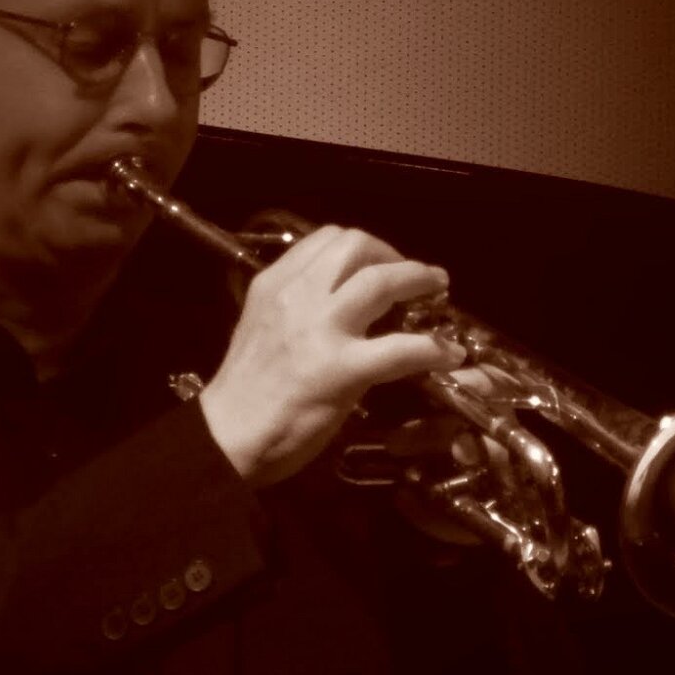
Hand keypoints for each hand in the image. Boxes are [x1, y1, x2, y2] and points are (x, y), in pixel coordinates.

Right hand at [197, 225, 466, 487]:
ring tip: (439, 291)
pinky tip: (447, 354)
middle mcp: (297, 296)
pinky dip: (432, 348)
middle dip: (394, 254)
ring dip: (419, 279)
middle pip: (357, 245)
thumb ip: (294, 306)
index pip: (326, 239)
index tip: (381, 262)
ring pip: (382, 281)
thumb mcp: (259, 325)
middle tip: (413, 276)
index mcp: (274, 283)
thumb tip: (336, 301)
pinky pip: (400, 348)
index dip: (366, 246)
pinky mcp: (342, 369)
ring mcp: (321, 330)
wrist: (227, 436)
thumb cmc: (243, 390)